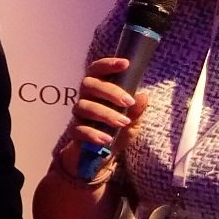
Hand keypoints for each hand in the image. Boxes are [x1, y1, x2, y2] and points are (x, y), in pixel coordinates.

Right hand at [58, 56, 151, 182]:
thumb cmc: (116, 132)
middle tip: (128, 102)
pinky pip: (80, 129)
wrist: (101, 156)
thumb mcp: (132, 122)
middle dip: (110, 91)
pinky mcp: (75, 132)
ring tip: (122, 123)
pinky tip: (107, 139)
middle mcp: (86, 98)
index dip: (108, 64)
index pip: (98, 70)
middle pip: (89, 85)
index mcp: (99, 90)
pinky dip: (94, 133)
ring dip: (105, 113)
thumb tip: (143, 96)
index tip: (125, 63)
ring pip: (85, 106)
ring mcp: (79, 115)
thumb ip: (136, 110)